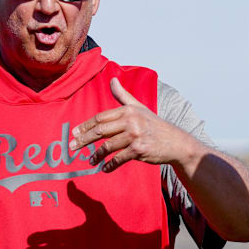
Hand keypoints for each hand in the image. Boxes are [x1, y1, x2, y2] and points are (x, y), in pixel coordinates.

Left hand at [69, 78, 198, 172]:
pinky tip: (104, 168)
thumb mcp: (139, 107)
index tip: (75, 132)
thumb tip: (112, 79)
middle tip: (72, 147)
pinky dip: (110, 165)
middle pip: (100, 130)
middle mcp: (131, 121)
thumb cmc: (155, 125)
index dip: (86, 125)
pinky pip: (119, 159)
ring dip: (96, 155)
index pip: (101, 117)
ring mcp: (135, 136)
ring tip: (90, 160)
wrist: (176, 142)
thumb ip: (123, 95)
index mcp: (128, 110)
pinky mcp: (139, 150)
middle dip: (84, 139)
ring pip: (108, 146)